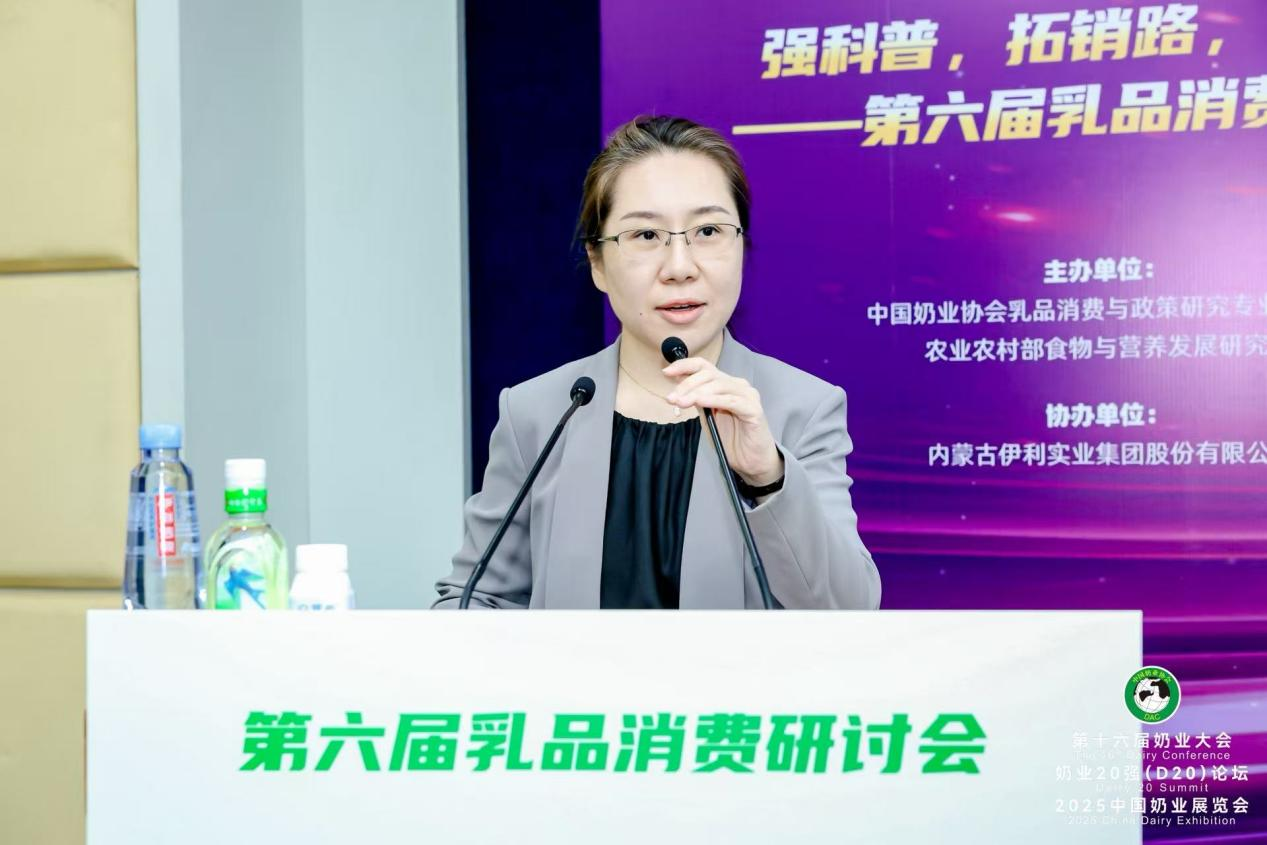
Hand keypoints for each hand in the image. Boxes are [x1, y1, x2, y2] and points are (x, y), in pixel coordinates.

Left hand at [663, 357, 782, 485]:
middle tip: (672, 398)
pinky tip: (700, 402)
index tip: (666, 372)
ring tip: (681, 403)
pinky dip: (714, 399)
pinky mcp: (754, 409)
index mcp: (725, 383)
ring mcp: (748, 395)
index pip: (704, 366)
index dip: (684, 366)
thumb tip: (676, 383)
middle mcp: (738, 385)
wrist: (750, 460)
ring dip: (696, 393)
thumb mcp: (706, 414)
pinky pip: (732, 401)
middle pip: (709, 375)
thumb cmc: (730, 438)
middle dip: (687, 385)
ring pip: (719, 385)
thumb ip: (695, 398)